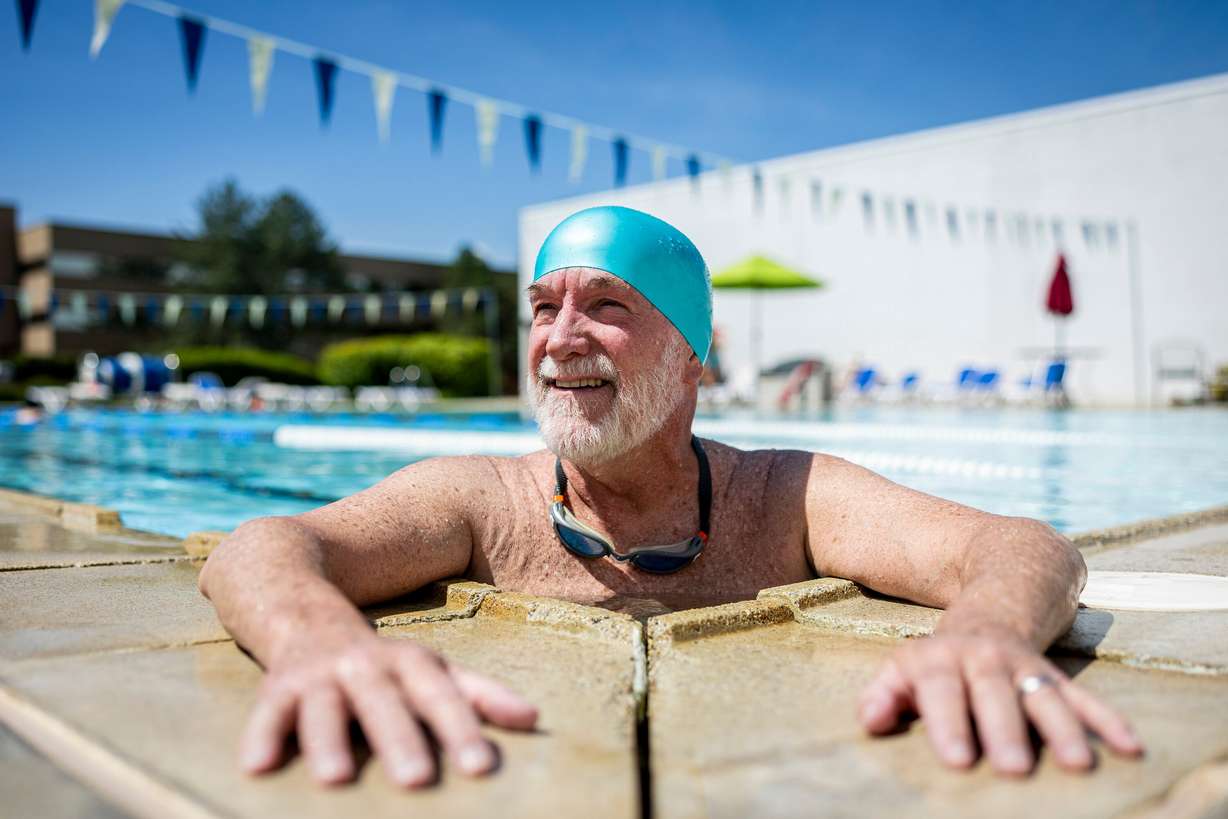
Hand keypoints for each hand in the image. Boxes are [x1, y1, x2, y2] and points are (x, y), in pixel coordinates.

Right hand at [240, 631, 538, 786]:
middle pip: (385, 704)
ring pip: (324, 708)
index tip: (482, 768)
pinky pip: (267, 713)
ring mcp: (320, 676)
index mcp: (409, 663)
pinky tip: (257, 767)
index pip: (441, 697)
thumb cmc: (381, 659)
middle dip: (400, 740)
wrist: (303, 608)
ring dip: (329, 741)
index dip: (462, 729)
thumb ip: (480, 694)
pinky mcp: (277, 688)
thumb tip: (534, 719)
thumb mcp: (431, 668)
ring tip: (335, 779)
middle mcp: (366, 666)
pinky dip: (260, 737)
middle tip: (418, 781)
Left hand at [857, 630, 1142, 774]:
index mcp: (940, 660)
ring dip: (1063, 728)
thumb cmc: (935, 662)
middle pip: (995, 694)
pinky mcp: (1057, 677)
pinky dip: (1107, 720)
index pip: (942, 691)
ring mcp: (1025, 668)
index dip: (948, 723)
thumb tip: (871, 722)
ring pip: (1045, 696)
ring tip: (1078, 763)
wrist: (987, 609)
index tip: (958, 760)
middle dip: (1006, 730)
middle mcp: (985, 661)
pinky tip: (1130, 747)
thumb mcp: (902, 669)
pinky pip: (1084, 698)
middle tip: (1014, 768)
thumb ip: (883, 695)